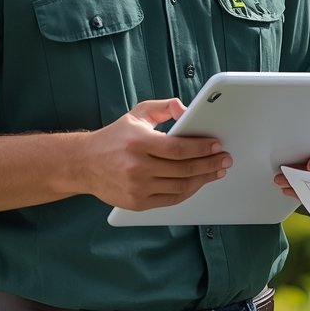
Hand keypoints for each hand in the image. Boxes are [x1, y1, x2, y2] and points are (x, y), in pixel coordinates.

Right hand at [78, 98, 232, 210]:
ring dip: (203, 179)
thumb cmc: (115, 137)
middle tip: (225, 160)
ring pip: (180, 186)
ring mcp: (136, 187)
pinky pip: (170, 200)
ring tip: (217, 171)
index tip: (218, 145)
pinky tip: (199, 183)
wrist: (84, 164)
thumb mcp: (137, 114)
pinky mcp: (136, 203)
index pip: (178, 148)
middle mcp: (137, 167)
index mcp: (138, 142)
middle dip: (209, 164)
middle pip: (183, 169)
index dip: (201, 148)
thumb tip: (186, 109)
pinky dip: (188, 192)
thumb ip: (163, 107)